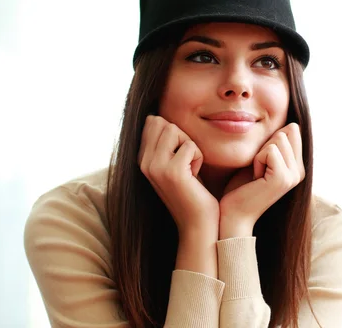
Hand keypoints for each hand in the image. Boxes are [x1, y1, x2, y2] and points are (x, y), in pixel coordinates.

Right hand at [138, 115, 218, 235]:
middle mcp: (144, 162)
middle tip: (187, 163)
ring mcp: (155, 167)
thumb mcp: (175, 163)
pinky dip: (199, 158)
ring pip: (174, 130)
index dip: (174, 134)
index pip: (152, 122)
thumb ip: (165, 142)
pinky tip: (194, 177)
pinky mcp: (172, 172)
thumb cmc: (193, 191)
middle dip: (183, 138)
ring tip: (190, 169)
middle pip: (164, 123)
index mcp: (142, 159)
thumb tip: (154, 117)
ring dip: (191, 147)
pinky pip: (190, 146)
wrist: (198, 224)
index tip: (180, 157)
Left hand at [219, 123, 305, 238]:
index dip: (269, 140)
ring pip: (278, 138)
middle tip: (257, 170)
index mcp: (296, 167)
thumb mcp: (260, 160)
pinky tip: (255, 178)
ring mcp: (293, 175)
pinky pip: (270, 150)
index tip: (261, 163)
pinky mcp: (283, 178)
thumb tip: (291, 124)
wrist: (233, 214)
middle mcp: (299, 171)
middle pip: (286, 132)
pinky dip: (257, 160)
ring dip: (260, 153)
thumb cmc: (241, 188)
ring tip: (256, 174)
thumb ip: (275, 144)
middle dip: (264, 146)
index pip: (292, 130)